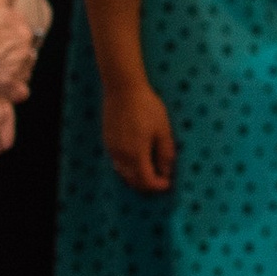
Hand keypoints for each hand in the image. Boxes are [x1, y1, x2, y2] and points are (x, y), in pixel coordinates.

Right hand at [104, 74, 175, 193]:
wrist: (123, 89)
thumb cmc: (146, 107)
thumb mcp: (163, 130)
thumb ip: (165, 153)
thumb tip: (167, 172)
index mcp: (136, 154)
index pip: (146, 181)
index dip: (158, 186)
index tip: (168, 184)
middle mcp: (121, 156)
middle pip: (133, 181)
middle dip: (148, 185)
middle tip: (161, 181)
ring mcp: (112, 149)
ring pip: (123, 174)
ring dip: (137, 178)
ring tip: (151, 172)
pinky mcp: (108, 142)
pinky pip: (117, 163)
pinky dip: (128, 169)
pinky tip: (138, 162)